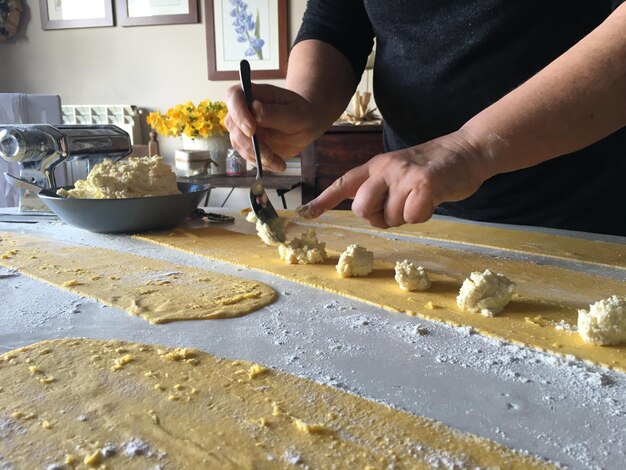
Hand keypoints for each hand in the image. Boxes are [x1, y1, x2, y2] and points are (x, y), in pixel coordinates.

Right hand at [225, 83, 319, 172]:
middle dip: (249, 143)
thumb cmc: (302, 114)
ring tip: (279, 163)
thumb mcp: (297, 113)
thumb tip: (255, 109)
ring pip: (238, 143)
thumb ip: (276, 113)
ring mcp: (243, 127)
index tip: (251, 129)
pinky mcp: (247, 144)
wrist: (305, 127)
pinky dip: (262, 163)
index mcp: (255, 94)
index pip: (234, 96)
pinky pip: (248, 155)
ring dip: (257, 156)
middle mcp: (244, 109)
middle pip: (233, 124)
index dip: (238, 112)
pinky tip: (279, 165)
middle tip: (269, 155)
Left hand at [297, 131, 488, 227]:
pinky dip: (422, 216)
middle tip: (397, 208)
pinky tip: (431, 201)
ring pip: (390, 217)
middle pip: (362, 208)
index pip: (344, 183)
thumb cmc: (431, 168)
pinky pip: (412, 216)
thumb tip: (366, 212)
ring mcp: (404, 175)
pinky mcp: (424, 184)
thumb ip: (379, 189)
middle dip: (378, 217)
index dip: (323, 200)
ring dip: (405, 217)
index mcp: (375, 166)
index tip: (304, 213)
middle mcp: (385, 168)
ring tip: (420, 200)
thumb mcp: (398, 172)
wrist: (467, 150)